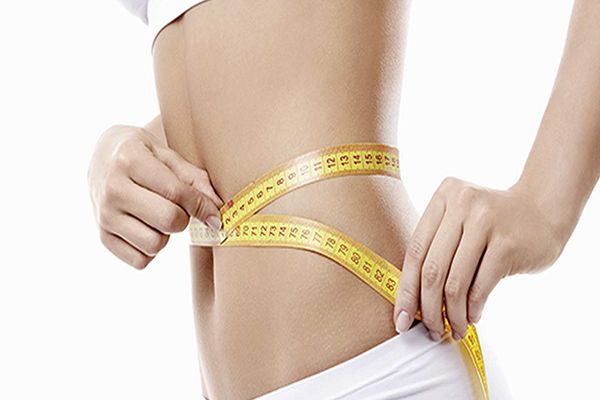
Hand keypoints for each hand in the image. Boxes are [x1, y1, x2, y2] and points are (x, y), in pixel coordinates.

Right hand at [88, 124, 223, 268]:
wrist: (102, 159)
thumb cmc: (142, 155)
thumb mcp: (168, 155)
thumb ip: (195, 179)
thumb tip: (217, 208)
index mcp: (130, 160)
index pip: (176, 192)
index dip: (202, 206)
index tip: (213, 213)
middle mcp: (112, 189)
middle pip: (168, 221)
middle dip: (184, 218)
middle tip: (178, 209)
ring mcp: (104, 215)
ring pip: (154, 244)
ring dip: (166, 235)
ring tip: (158, 217)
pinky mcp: (103, 237)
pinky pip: (140, 261)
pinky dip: (151, 250)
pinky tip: (147, 229)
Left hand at [393, 177, 565, 340]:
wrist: (544, 208)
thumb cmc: (494, 222)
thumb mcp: (459, 218)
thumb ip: (436, 246)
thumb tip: (412, 300)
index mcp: (443, 196)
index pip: (414, 251)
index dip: (405, 290)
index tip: (400, 318)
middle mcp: (461, 204)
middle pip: (432, 270)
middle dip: (427, 309)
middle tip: (430, 330)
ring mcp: (485, 222)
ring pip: (455, 282)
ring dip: (452, 314)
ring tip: (454, 328)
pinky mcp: (507, 244)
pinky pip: (480, 286)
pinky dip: (473, 308)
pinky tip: (472, 317)